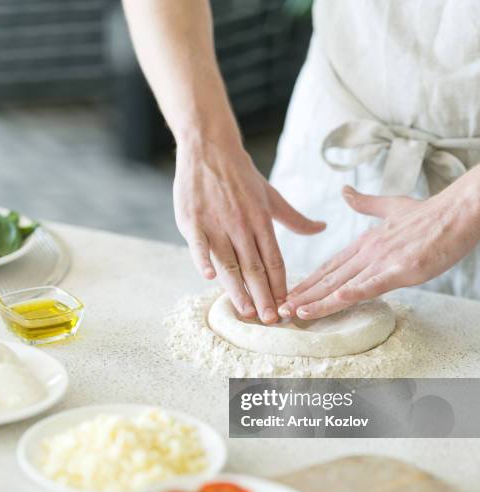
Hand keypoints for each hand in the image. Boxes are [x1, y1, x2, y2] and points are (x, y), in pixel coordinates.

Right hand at [174, 137, 325, 322]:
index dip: (280, 285)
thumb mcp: (272, 196)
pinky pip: (199, 244)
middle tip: (270, 320)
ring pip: (229, 262)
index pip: (274, 260)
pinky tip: (209, 277)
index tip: (286, 307)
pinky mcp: (193, 220)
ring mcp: (216, 224)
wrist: (210, 147)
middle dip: (263, 296)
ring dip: (238, 288)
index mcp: (261, 222)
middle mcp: (241, 225)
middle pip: (254, 267)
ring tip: (247, 311)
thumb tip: (322, 228)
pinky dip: (203, 260)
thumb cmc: (242, 176)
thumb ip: (295, 218)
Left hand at [278, 172, 479, 319]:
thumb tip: (345, 192)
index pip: (330, 266)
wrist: (458, 210)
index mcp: (365, 242)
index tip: (290, 294)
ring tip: (295, 313)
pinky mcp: (401, 268)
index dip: (309, 281)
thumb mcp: (391, 207)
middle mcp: (368, 251)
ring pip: (343, 284)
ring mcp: (383, 260)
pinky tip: (334, 301)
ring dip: (318, 300)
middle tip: (281, 310)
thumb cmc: (428, 213)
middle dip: (303, 295)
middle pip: (329, 277)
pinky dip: (351, 293)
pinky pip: (372, 284)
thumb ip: (366, 204)